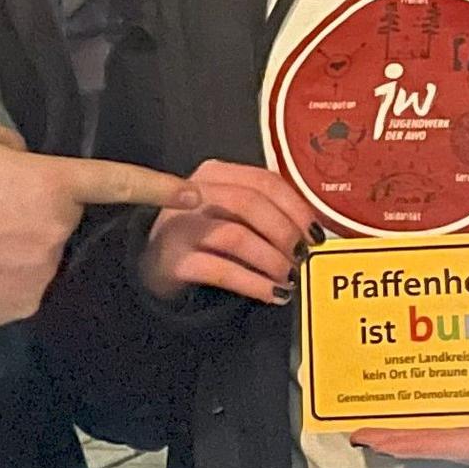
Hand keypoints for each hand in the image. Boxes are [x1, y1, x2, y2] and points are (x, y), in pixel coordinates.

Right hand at [0, 118, 192, 330]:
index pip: (115, 181)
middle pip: (64, 216)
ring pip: (46, 252)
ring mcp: (41, 275)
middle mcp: (54, 232)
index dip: (158, 186)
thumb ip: (15, 146)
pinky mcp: (22, 307)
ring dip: (21, 243)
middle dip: (38, 209)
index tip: (192, 194)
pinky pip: (28, 283)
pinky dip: (6, 273)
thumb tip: (30, 165)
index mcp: (48, 184)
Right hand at [138, 160, 315, 304]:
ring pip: (235, 236)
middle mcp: (193, 192)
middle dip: (284, 232)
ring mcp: (179, 226)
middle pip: (249, 203)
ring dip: (271, 259)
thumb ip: (264, 211)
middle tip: (303, 256)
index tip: (316, 233)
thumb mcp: (230, 212)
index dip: (296, 207)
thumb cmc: (204, 235)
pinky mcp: (173, 260)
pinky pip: (220, 270)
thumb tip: (313, 232)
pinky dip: (254, 284)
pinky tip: (273, 294)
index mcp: (216, 173)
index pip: (263, 181)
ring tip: (290, 278)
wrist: (152, 264)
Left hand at [353, 389, 468, 467]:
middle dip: (399, 442)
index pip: (456, 444)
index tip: (380, 442)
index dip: (416, 442)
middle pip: (438, 447)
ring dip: (410, 435)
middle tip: (359, 436)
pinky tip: (417, 416)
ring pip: (444, 441)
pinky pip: (458, 432)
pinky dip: (432, 426)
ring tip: (375, 427)